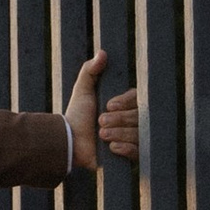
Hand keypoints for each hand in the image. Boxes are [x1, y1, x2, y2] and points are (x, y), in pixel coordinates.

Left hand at [64, 50, 140, 169]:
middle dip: (119, 119)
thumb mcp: (82, 90)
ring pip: (138, 134)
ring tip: (101, 134)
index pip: (138, 99)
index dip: (126, 102)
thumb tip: (103, 52)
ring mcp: (132, 139)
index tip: (109, 104)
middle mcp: (133, 121)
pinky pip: (138, 152)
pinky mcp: (130, 157)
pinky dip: (125, 149)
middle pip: (139, 117)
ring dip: (118, 133)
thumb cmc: (77, 115)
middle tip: (100, 121)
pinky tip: (111, 147)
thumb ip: (90, 70)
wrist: (70, 142)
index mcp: (126, 105)